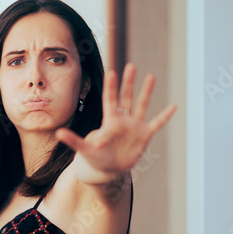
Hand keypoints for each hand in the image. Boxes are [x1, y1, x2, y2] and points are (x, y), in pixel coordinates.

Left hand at [55, 63, 176, 175]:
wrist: (107, 168)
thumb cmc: (94, 157)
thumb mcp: (84, 149)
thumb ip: (74, 140)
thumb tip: (58, 133)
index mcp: (109, 121)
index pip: (110, 100)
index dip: (111, 87)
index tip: (111, 71)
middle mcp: (123, 120)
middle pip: (126, 98)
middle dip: (128, 82)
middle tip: (131, 65)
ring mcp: (134, 126)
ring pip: (142, 105)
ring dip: (147, 92)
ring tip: (151, 76)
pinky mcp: (144, 135)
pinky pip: (156, 123)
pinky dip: (164, 116)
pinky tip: (174, 106)